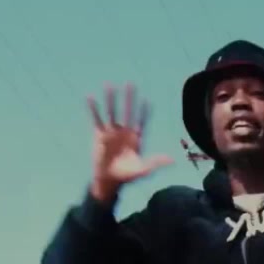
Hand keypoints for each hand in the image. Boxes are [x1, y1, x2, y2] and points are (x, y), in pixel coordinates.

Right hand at [87, 84, 173, 201]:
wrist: (109, 179)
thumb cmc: (127, 175)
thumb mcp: (143, 169)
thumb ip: (156, 163)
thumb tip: (173, 160)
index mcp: (136, 138)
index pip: (141, 120)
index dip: (144, 111)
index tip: (146, 100)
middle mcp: (124, 132)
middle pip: (127, 111)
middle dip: (129, 98)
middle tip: (130, 83)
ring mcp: (112, 131)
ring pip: (112, 111)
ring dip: (111, 99)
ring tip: (109, 84)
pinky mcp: (100, 134)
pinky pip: (96, 118)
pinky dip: (93, 108)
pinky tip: (90, 97)